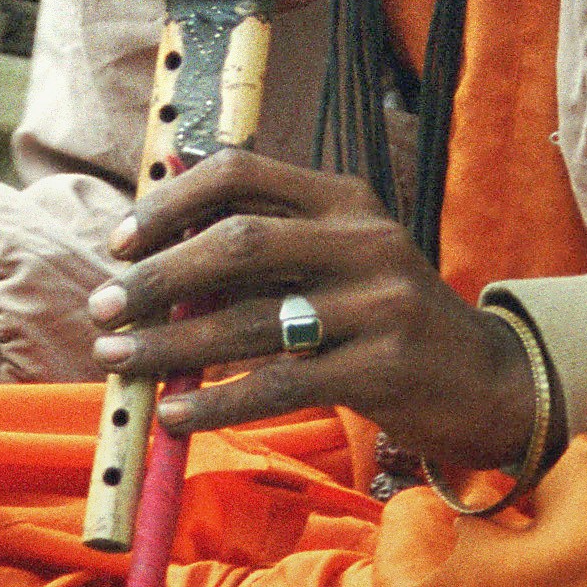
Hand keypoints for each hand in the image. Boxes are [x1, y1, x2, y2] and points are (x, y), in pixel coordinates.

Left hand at [89, 150, 535, 481]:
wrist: (484, 380)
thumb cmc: (381, 316)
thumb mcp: (335, 256)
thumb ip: (260, 239)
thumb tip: (154, 223)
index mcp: (344, 199)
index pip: (242, 173)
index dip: (170, 203)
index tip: (118, 241)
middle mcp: (364, 240)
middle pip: (237, 244)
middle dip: (156, 277)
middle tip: (101, 307)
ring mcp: (378, 305)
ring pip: (249, 321)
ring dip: (169, 345)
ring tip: (116, 359)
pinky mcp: (383, 369)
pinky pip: (279, 384)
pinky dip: (217, 400)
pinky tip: (173, 413)